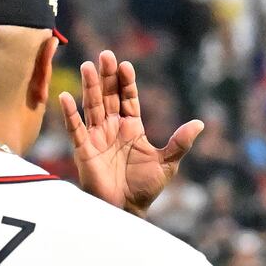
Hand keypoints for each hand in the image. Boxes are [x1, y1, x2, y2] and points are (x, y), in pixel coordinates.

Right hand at [58, 50, 203, 214]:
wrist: (126, 210)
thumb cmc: (144, 188)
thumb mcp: (167, 164)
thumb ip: (180, 143)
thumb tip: (200, 123)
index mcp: (132, 128)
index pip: (128, 98)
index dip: (127, 82)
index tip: (126, 65)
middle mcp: (113, 128)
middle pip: (109, 96)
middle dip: (107, 76)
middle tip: (105, 55)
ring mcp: (97, 137)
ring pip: (92, 106)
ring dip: (90, 87)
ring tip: (87, 66)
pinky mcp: (84, 150)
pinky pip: (75, 129)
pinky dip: (69, 114)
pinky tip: (65, 98)